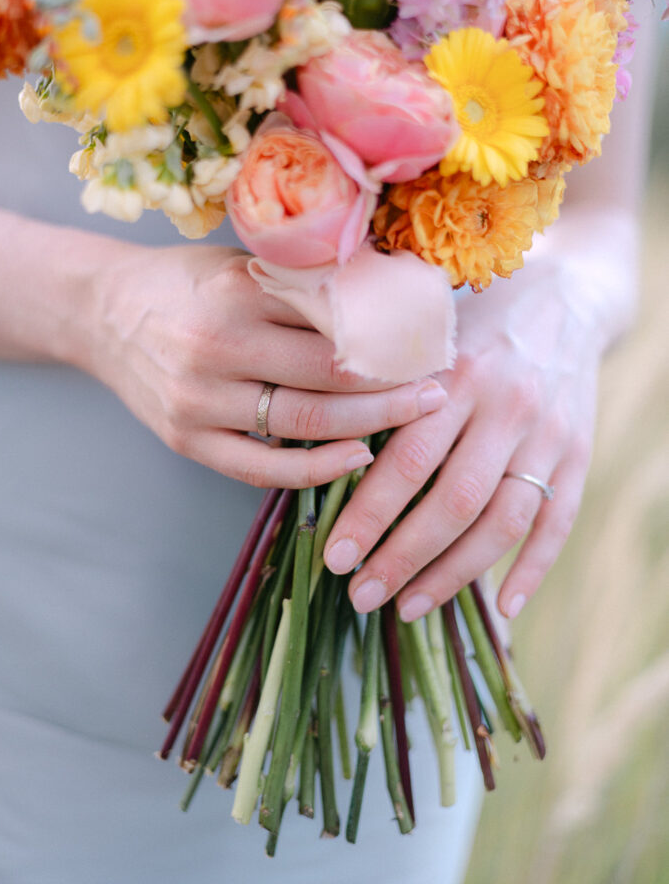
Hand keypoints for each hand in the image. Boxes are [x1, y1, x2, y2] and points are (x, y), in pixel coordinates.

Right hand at [87, 243, 446, 487]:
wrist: (103, 312)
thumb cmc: (186, 281)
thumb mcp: (240, 263)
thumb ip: (303, 283)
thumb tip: (394, 295)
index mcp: (236, 291)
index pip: (334, 319)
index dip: (391, 334)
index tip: (433, 340)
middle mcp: (215, 347)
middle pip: (329, 375)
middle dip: (394, 384)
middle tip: (439, 386)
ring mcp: (198, 400)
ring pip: (305, 424)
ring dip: (370, 425)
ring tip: (415, 418)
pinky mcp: (187, 440)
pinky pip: (263, 468)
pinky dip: (316, 469)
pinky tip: (357, 457)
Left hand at [323, 260, 600, 618]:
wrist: (567, 294)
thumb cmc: (474, 320)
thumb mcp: (427, 335)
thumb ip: (386, 386)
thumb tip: (320, 450)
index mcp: (456, 374)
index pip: (407, 459)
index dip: (369, 514)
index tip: (334, 557)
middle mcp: (505, 405)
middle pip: (453, 501)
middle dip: (402, 558)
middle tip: (361, 596)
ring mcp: (548, 433)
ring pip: (502, 521)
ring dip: (454, 574)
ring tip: (408, 607)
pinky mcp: (580, 452)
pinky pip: (559, 521)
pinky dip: (533, 568)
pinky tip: (504, 606)